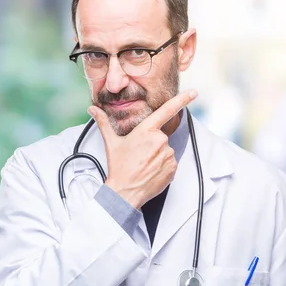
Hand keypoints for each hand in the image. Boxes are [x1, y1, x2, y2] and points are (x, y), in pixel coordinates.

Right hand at [88, 89, 197, 208]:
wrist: (125, 192)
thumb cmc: (119, 167)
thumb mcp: (111, 142)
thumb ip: (103, 123)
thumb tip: (92, 109)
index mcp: (146, 131)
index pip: (167, 110)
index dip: (182, 100)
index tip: (193, 92)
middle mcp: (160, 140)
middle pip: (160, 137)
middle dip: (151, 144)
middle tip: (139, 156)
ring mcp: (168, 154)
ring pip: (166, 150)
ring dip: (157, 156)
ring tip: (144, 165)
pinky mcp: (173, 167)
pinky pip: (170, 162)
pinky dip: (162, 166)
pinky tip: (151, 171)